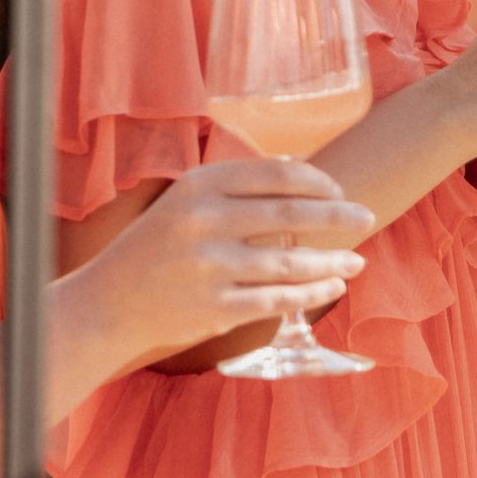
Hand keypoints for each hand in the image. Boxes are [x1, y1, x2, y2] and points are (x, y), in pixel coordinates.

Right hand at [82, 159, 373, 355]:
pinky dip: (311, 293)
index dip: (317, 180)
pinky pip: (278, 300)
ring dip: (332, 260)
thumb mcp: (186, 202)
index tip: (339, 189)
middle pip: (291, 213)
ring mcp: (210, 266)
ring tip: (357, 261)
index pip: (276, 174)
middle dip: (338, 214)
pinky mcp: (215, 307)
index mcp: (201, 186)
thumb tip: (300, 170)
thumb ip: (235, 188)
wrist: (109, 303)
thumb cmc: (157, 247)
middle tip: (368, 216)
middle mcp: (205, 221)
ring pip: (290, 262)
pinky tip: (333, 287)